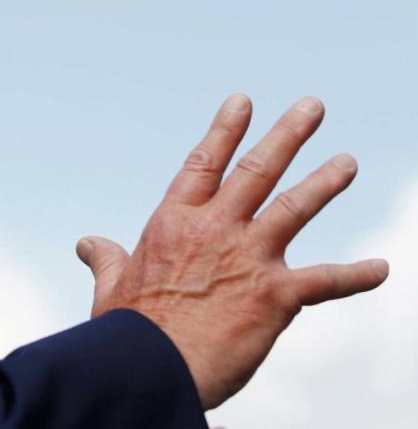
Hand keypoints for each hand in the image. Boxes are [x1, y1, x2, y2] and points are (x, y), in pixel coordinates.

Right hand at [75, 94, 388, 409]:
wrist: (150, 367)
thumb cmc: (127, 331)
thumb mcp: (111, 286)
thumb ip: (106, 259)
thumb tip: (88, 243)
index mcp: (173, 221)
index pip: (204, 163)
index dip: (225, 129)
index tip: (243, 101)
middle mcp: (214, 228)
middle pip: (256, 169)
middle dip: (288, 135)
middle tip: (313, 106)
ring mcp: (247, 257)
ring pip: (294, 207)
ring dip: (325, 182)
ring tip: (347, 161)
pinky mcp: (275, 295)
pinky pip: (325, 280)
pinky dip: (356, 275)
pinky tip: (382, 269)